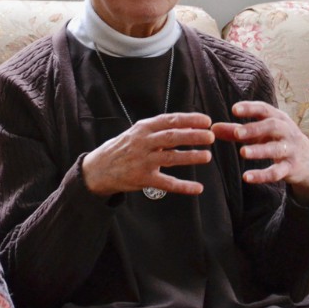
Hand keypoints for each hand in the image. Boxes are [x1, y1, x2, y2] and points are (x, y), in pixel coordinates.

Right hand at [82, 112, 214, 196]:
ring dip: (190, 157)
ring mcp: (142, 161)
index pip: (169, 120)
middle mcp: (143, 143)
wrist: (98, 169)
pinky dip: (183, 186)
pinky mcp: (143, 179)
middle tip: (210, 136)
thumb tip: (188, 126)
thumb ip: (159, 130)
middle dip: (193, 136)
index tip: (206, 120)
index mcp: (143, 128)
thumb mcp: (137, 133)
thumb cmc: (122, 148)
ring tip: (206, 156)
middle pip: (172, 137)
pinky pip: (166, 183)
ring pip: (170, 158)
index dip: (189, 120)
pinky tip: (197, 188)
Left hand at [212, 101, 308, 202]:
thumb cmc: (277, 141)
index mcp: (278, 119)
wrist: (308, 163)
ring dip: (259, 150)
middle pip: (272, 126)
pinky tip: (246, 177)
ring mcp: (290, 150)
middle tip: (237, 132)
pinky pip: (277, 172)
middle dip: (255, 128)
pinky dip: (262, 175)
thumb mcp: (260, 134)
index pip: (265, 109)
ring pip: (276, 149)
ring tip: (242, 152)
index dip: (250, 108)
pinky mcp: (291, 168)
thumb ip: (236, 131)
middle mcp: (286, 132)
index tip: (235, 109)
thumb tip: (212, 128)